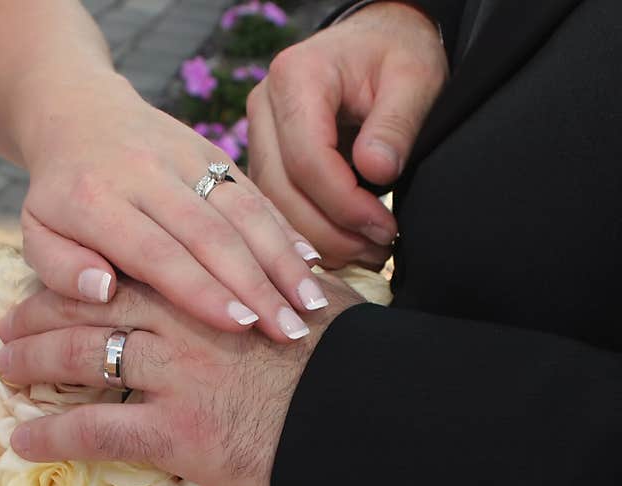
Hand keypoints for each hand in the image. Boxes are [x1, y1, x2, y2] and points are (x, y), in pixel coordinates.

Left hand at [0, 275, 363, 485]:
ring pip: (84, 356)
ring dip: (36, 362)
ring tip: (6, 368)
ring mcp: (176, 375)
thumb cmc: (349, 371)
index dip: (89, 276)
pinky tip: (24, 442)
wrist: (361, 430)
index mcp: (215, 288)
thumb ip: (288, 282)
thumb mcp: (321, 308)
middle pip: (96, 305)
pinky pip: (95, 430)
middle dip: (45, 311)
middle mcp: (186, 322)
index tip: (61, 283)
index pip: (134, 269)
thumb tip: (284, 266)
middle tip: (11, 321)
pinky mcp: (173, 432)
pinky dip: (53, 437)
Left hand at [18, 74, 341, 341]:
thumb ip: (61, 268)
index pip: (156, 251)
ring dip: (281, 259)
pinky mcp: (212, 152)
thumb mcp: (37, 233)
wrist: (78, 111)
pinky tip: (311, 265)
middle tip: (289, 332)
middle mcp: (146, 173)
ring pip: (242, 210)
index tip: (240, 325)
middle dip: (256, 284)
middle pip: (210, 234)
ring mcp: (185, 157)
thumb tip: (103, 291)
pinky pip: (254, 192)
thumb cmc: (58, 196)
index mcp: (96, 200)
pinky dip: (285, 229)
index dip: (200, 289)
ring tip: (311, 305)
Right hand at [246, 1, 447, 267]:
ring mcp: (258, 137)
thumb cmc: (396, 54)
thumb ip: (396, 124)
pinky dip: (311, 235)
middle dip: (331, 233)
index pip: (307, 160)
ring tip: (369, 252)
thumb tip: (377, 172)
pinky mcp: (264, 162)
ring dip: (321, 242)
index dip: (345, 204)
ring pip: (274, 208)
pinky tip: (347, 246)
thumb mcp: (415, 78)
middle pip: (283, 191)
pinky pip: (278, 209)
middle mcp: (264, 107)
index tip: (384, 228)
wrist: (376, 43)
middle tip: (379, 251)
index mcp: (296, 77)